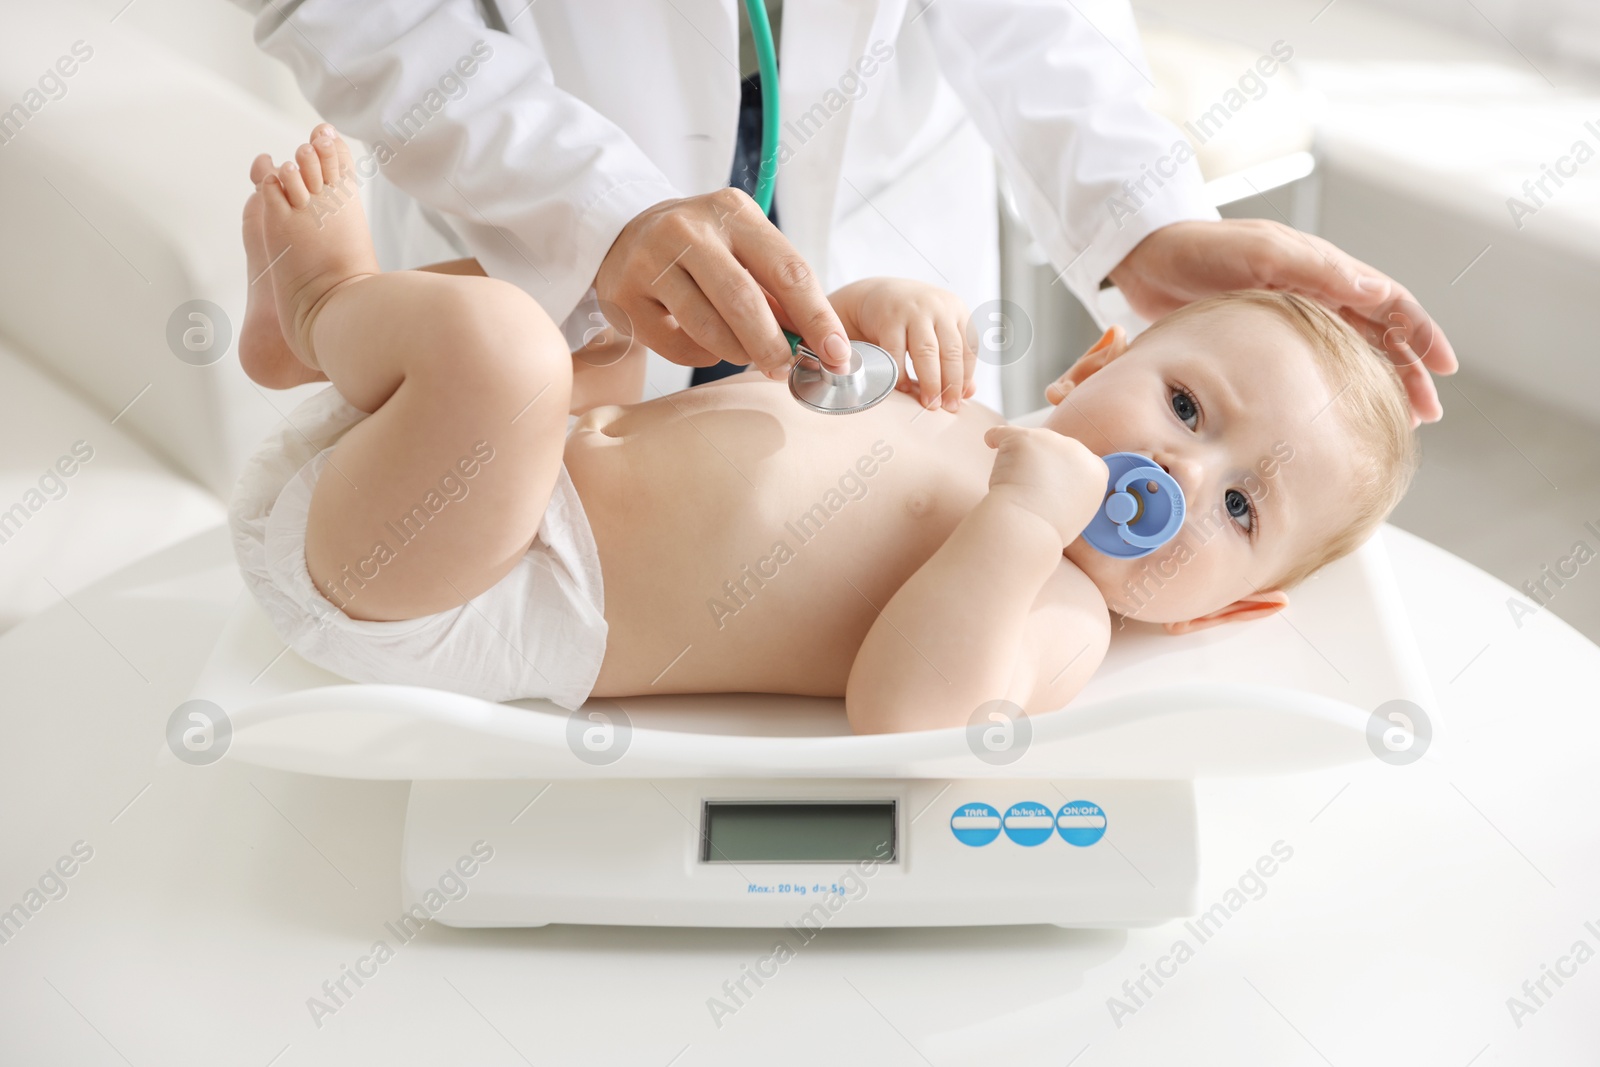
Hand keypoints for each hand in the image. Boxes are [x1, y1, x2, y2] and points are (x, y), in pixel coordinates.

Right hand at [594, 188, 851, 379]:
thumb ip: (778, 289)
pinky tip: (705, 344)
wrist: (623, 235)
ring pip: (707, 327)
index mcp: (732, 211)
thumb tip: (822, 344)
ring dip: (736, 352)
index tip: (837, 353)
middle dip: (773, 345)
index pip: (787, 269)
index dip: (816, 317)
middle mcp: (689, 229)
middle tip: (786, 371)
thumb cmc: (701, 249)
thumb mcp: (742, 248)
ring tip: (745, 354)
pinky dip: (700, 356)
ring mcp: (650, 260)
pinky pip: (675, 345)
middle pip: (744, 299)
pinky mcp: (625, 295)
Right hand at [831, 278, 974, 411]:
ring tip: (929, 403)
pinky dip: (901, 373)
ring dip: (930, 381)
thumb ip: (956, 358)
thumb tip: (969, 392)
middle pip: (950, 351)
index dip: (965, 378)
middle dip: (950, 384)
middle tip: (946, 407)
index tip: (959, 400)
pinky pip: (896, 352)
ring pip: (927, 351)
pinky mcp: (889, 318)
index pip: (969, 349)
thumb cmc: (915, 318)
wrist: (880, 294)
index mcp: (958, 310)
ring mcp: (914, 311)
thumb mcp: (940, 331)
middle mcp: (938, 308)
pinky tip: (903, 387)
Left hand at [983, 425, 1108, 544]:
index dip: (1062, 467)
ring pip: (1030, 440)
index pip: (1081, 458)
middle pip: (1056, 445)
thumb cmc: (1047, 530)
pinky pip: (1003, 432)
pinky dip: (995, 437)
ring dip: (1018, 457)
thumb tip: (1057, 483)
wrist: (1028, 529)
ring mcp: (1052, 441)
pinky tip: (989, 444)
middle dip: (1041, 460)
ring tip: (1011, 481)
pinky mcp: (1025, 438)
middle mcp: (1078, 450)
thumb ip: (1074, 490)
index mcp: (1096, 471)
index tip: (1049, 482)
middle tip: (1027, 486)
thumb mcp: (1077, 511)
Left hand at [1108, 219, 1458, 426]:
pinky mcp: (1264, 338)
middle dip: (1408, 370)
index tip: (1443, 367)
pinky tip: (1336, 414)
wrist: (1146, 259)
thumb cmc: (1200, 249)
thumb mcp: (1261, 254)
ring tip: (1395, 420)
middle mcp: (1316, 293)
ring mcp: (1292, 316)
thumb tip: (1376, 290)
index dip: (1421, 333)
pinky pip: (1314, 364)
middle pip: (1378, 334)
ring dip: (1377, 383)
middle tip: (1426, 412)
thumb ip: (1316, 272)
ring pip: (1351, 352)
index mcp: (1324, 270)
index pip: (1390, 302)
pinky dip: (1335, 387)